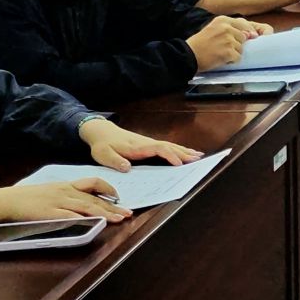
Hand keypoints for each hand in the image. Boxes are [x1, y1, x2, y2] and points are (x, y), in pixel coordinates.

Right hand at [0, 177, 128, 225]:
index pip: (93, 183)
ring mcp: (59, 202)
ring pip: (88, 206)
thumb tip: (81, 204)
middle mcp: (66, 192)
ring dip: (106, 213)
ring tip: (119, 219)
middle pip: (95, 198)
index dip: (109, 189)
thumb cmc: (27, 198)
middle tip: (128, 212)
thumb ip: (66, 196)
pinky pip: (71, 216)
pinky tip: (95, 223)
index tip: (118, 197)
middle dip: (113, 206)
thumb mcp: (50, 192)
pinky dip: (85, 219)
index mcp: (66, 185)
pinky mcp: (51, 213)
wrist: (8, 200)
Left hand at [78, 118, 200, 171]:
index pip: (158, 149)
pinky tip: (187, 152)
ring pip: (170, 146)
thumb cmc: (102, 144)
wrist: (101, 131)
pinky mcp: (149, 144)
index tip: (179, 164)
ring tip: (198, 156)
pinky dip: (179, 149)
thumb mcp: (102, 154)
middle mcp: (146, 143)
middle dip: (183, 153)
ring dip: (184, 151)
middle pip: (169, 146)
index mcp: (137, 147)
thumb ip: (114, 161)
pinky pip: (167, 146)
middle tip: (197, 160)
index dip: (169, 156)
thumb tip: (127, 168)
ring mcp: (149, 143)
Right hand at [185, 16, 251, 71]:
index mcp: (222, 20)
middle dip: (236, 44)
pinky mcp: (228, 51)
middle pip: (243, 37)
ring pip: (241, 48)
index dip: (246, 32)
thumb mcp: (213, 29)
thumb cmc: (199, 44)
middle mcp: (226, 28)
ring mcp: (228, 40)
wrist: (188, 55)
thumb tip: (250, 35)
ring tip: (220, 53)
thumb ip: (230, 29)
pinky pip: (237, 58)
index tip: (247, 38)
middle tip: (223, 48)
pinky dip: (231, 61)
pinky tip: (220, 59)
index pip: (243, 24)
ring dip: (233, 53)